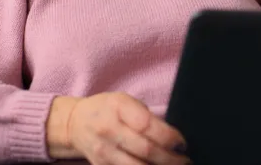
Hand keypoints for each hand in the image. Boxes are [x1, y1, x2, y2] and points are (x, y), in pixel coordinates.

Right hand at [67, 92, 189, 164]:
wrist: (76, 123)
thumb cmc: (107, 109)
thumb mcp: (124, 101)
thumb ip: (145, 116)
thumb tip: (172, 137)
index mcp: (117, 107)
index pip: (147, 125)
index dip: (169, 136)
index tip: (182, 142)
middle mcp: (108, 129)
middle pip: (146, 150)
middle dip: (170, 158)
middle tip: (184, 160)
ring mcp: (103, 151)